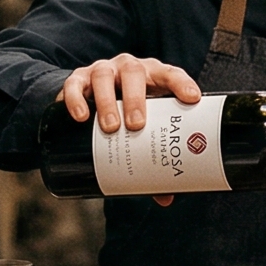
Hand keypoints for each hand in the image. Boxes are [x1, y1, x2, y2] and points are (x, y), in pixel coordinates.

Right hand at [60, 55, 201, 206]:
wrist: (91, 95)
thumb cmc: (127, 111)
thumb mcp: (142, 128)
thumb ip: (153, 156)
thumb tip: (165, 197)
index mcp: (152, 76)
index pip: (170, 74)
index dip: (181, 84)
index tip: (192, 99)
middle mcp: (127, 68)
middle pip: (134, 74)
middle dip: (136, 99)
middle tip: (137, 126)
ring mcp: (101, 70)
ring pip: (104, 77)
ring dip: (107, 101)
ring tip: (110, 127)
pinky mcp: (77, 79)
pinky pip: (74, 84)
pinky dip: (75, 98)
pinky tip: (80, 117)